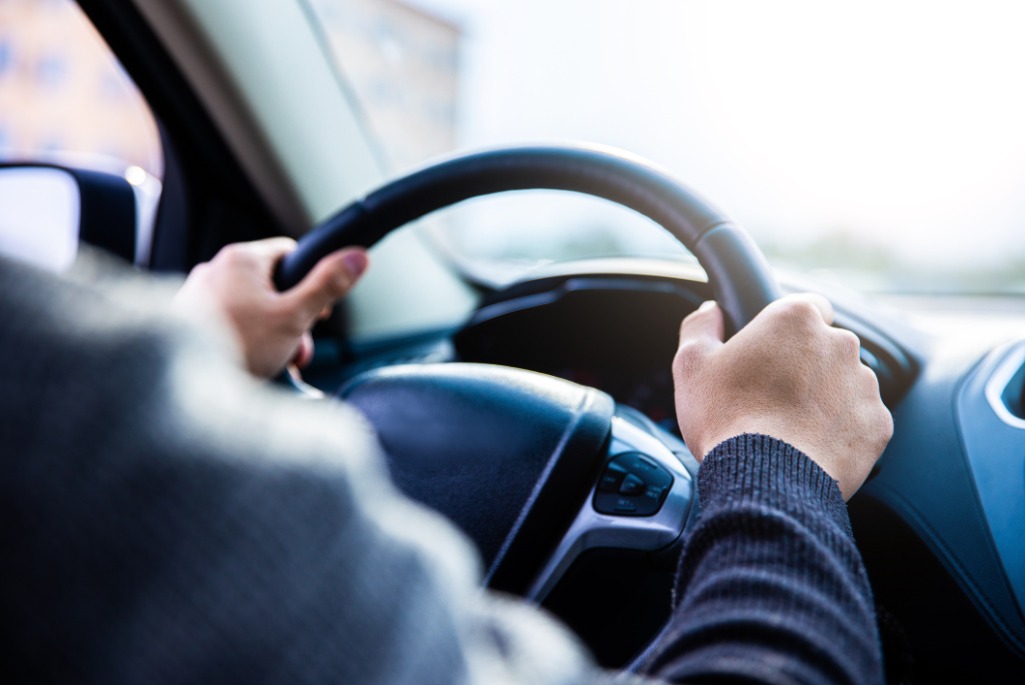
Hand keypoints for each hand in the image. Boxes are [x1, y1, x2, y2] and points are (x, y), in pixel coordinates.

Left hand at [173, 237, 367, 377]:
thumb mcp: (295, 317)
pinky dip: (242, 341)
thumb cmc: (235, 349)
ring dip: (269, 335)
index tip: (315, 311)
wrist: (185, 389)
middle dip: (290, 320)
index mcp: (241, 259)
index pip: (290, 254)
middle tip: (294, 347)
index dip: (310, 283)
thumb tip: (357, 256)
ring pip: (249, 308)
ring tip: (271, 362)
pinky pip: (226, 324)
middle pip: (270, 286)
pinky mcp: (185, 320)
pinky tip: (246, 365)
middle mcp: (214, 270)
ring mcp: (196, 294)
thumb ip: (328, 285)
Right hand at [672, 294, 892, 499]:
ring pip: (845, 383)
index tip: (770, 351)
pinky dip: (841, 431)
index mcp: (796, 319)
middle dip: (805, 366)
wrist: (768, 481)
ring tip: (790, 428)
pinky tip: (811, 446)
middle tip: (771, 396)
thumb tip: (711, 311)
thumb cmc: (727, 419)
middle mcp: (840, 343)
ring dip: (824, 398)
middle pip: (826, 346)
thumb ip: (700, 327)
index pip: (806, 306)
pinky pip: (860, 420)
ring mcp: (864, 384)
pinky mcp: (878, 424)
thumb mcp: (692, 366)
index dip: (786, 329)